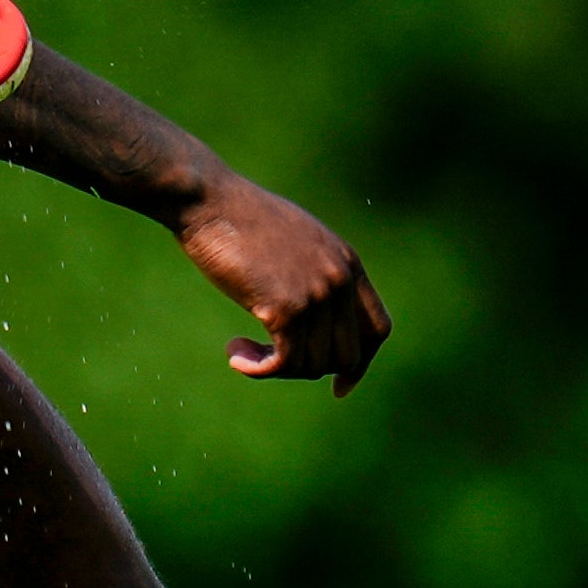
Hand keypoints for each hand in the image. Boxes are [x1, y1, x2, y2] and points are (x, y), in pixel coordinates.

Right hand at [175, 178, 390, 396]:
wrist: (210, 201)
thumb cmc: (237, 218)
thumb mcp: (291, 241)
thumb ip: (311, 271)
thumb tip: (308, 312)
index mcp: (347, 263)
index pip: (377, 329)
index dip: (361, 363)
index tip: (338, 385)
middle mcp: (340, 281)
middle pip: (346, 356)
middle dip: (309, 368)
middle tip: (270, 360)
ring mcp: (316, 294)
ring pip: (312, 364)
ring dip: (275, 367)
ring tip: (242, 351)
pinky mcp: (286, 308)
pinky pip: (283, 362)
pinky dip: (258, 369)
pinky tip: (233, 355)